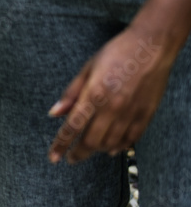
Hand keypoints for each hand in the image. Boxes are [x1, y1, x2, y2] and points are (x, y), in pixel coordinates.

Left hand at [47, 23, 174, 163]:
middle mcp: (113, 107)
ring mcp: (131, 113)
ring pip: (111, 143)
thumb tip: (55, 113)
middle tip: (70, 158)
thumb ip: (71, 93)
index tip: (53, 157)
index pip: (73, 126)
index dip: (61, 144)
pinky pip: (131, 139)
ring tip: (88, 151)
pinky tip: (111, 148)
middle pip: (92, 140)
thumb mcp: (87, 68)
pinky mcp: (146, 115)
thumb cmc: (116, 53)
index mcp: (95, 94)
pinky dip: (119, 147)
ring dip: (97, 151)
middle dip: (78, 153)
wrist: (151, 48)